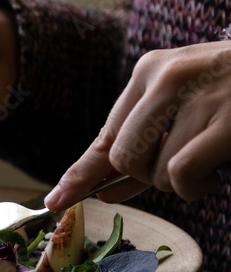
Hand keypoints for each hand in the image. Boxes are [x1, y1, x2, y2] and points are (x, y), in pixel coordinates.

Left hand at [45, 41, 230, 209]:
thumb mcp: (187, 108)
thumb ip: (145, 145)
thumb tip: (103, 188)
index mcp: (150, 71)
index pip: (106, 135)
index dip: (81, 173)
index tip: (57, 200)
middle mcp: (166, 78)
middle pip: (123, 159)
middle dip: (148, 179)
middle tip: (186, 167)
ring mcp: (197, 96)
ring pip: (153, 171)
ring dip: (181, 184)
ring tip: (211, 163)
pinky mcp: (227, 121)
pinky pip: (181, 173)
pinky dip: (197, 187)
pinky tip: (217, 173)